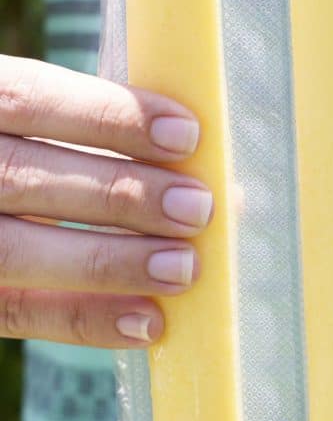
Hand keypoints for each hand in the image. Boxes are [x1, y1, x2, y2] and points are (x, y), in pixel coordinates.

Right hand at [0, 54, 212, 347]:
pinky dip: (85, 318)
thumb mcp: (40, 126)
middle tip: (195, 208)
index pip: (28, 99)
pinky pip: (15, 313)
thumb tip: (224, 183)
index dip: (106, 115)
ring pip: (15, 250)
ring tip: (182, 266)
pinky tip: (148, 321)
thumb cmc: (24, 152)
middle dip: (119, 193)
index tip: (185, 134)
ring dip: (110, 260)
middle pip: (23, 177)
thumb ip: (106, 137)